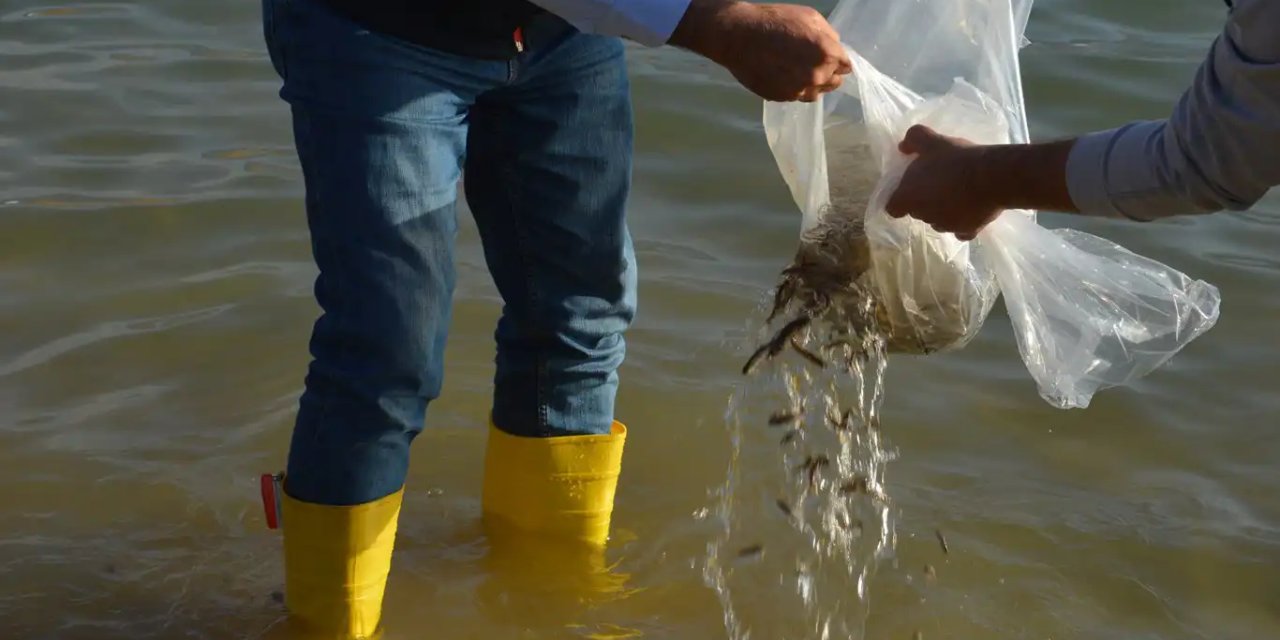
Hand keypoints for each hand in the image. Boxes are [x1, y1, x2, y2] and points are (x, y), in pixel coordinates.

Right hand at [671, 1, 851, 101]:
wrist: (739, 37)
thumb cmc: (774, 20)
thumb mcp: (809, 16)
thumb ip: (828, 35)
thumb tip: (835, 47)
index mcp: (827, 53)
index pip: (846, 66)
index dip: (838, 60)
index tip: (830, 56)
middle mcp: (816, 76)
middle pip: (834, 82)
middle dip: (828, 73)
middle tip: (813, 62)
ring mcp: (799, 90)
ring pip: (816, 93)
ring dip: (813, 84)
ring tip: (799, 71)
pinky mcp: (783, 98)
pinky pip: (797, 96)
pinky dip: (795, 88)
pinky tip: (785, 75)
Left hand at [884, 125, 1000, 240]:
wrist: (991, 177)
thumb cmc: (956, 160)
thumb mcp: (932, 141)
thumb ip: (914, 139)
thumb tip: (903, 147)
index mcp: (909, 198)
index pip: (893, 208)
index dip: (901, 199)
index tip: (913, 188)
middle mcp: (924, 216)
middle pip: (918, 212)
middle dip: (925, 201)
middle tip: (941, 182)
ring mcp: (946, 226)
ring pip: (939, 222)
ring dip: (945, 211)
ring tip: (960, 193)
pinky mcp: (967, 231)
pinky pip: (961, 231)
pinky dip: (964, 223)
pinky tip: (972, 209)